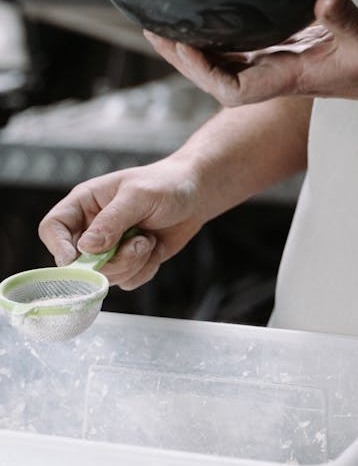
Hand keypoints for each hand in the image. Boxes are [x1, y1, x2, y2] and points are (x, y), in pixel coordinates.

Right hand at [38, 157, 205, 289]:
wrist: (196, 194)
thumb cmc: (167, 184)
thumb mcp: (138, 196)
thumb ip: (112, 220)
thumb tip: (86, 247)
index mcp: (86, 203)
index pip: (53, 227)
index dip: (58, 246)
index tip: (77, 258)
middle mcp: (92, 227)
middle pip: (78, 262)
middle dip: (109, 262)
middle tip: (137, 245)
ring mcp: (109, 247)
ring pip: (104, 276)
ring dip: (131, 264)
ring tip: (148, 241)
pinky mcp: (128, 261)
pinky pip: (126, 281)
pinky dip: (144, 269)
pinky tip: (155, 248)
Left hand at [143, 0, 357, 112]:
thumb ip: (344, 18)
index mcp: (286, 78)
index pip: (230, 87)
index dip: (201, 69)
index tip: (181, 44)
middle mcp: (274, 74)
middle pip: (214, 74)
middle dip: (181, 54)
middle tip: (149, 24)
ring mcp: (276, 64)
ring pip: (223, 60)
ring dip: (193, 44)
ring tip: (162, 18)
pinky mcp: (284, 51)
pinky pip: (240, 46)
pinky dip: (218, 34)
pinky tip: (204, 15)